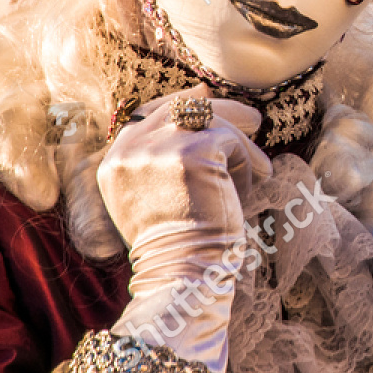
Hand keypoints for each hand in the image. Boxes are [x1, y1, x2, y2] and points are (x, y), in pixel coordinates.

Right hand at [96, 85, 271, 372]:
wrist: (182, 274)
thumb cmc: (178, 247)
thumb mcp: (154, 198)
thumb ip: (160, 160)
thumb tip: (198, 104)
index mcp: (113, 163)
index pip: (148, 116)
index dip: (181, 105)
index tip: (207, 98)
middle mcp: (129, 150)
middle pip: (178, 108)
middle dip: (220, 109)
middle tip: (254, 119)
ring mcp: (160, 149)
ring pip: (211, 121)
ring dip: (240, 145)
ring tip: (259, 172)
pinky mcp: (193, 152)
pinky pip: (231, 140)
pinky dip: (248, 161)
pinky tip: (253, 186)